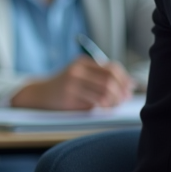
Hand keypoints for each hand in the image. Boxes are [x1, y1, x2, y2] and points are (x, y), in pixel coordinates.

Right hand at [10, 57, 134, 109]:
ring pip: (104, 93)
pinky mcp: (69, 97)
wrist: (40, 93)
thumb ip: (100, 76)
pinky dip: (103, 107)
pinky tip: (104, 109)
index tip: (130, 88)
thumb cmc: (65, 85)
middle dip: (121, 92)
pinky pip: (94, 103)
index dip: (124, 78)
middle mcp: (77, 70)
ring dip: (114, 101)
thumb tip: (129, 85)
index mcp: (82, 62)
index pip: (111, 67)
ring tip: (114, 105)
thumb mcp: (79, 74)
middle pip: (110, 81)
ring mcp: (72, 84)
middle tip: (125, 99)